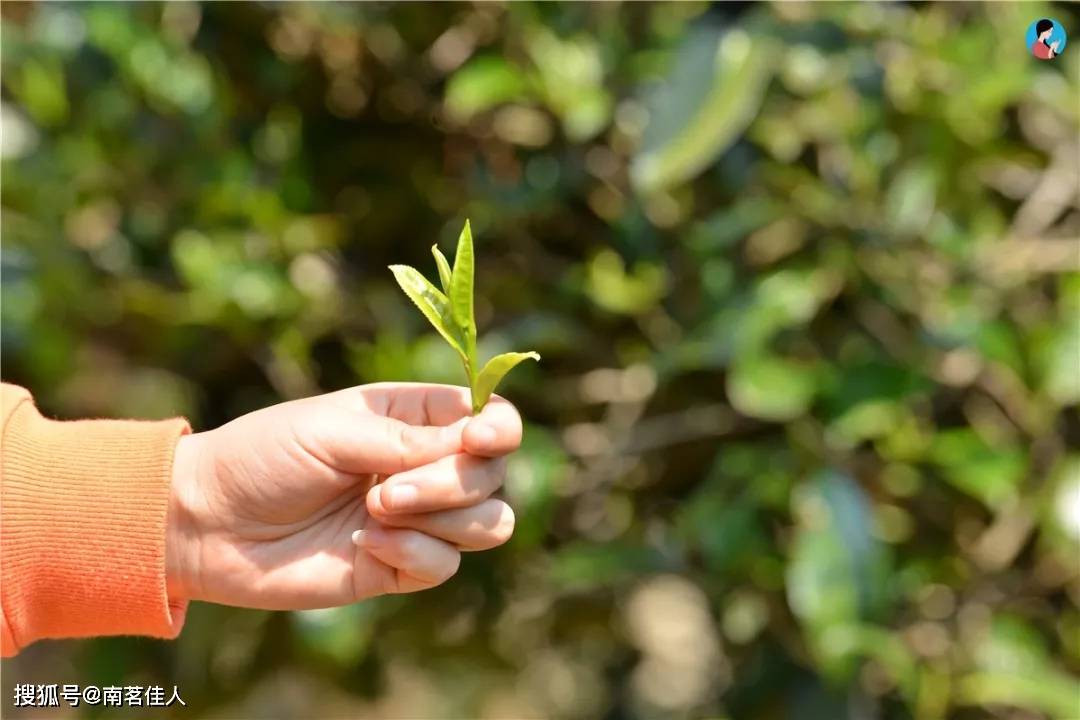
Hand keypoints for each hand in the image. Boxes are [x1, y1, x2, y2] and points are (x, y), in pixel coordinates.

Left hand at [166, 383, 520, 608]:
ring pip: (489, 523)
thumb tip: (474, 446)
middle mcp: (425, 465)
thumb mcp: (332, 431)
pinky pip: (446, 565)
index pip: (490, 418)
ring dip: (443, 518)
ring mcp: (417, 519)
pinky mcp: (400, 566)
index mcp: (413, 417)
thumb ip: (405, 440)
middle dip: (452, 482)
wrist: (208, 523)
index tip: (479, 439)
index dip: (499, 428)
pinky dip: (415, 554)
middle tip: (386, 489)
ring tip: (376, 513)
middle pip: (493, 474)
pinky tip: (366, 544)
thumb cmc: (263, 457)